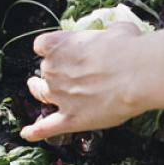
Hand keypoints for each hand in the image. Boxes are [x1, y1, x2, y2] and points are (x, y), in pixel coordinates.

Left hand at [20, 22, 143, 140]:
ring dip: (39, 92)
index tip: (57, 49)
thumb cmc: (128, 49)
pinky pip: (47, 127)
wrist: (136, 74)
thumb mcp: (119, 30)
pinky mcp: (70, 118)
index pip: (42, 45)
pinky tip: (27, 134)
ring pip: (41, 94)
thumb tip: (119, 33)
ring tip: (36, 90)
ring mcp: (59, 96)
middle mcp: (53, 70)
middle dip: (52, 70)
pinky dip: (35, 132)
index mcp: (60, 45)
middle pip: (45, 70)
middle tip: (64, 71)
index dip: (49, 48)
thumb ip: (112, 33)